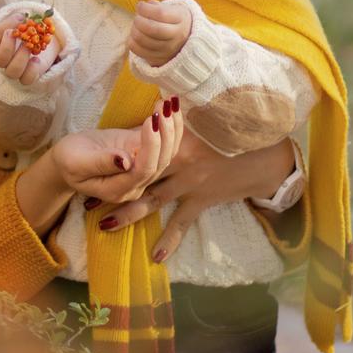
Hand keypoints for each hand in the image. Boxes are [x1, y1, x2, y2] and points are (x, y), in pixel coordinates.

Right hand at [0, 11, 60, 84]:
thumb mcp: (27, 18)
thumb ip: (23, 18)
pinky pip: (25, 80)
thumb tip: (22, 18)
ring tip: (30, 47)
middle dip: (8, 48)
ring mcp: (13, 68)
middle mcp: (3, 56)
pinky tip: (37, 60)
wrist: (42, 39)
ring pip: (12, 72)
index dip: (7, 25)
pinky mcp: (26, 76)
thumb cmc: (30, 26)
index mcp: (0, 38)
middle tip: (20, 37)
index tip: (20, 18)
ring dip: (21, 58)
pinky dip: (32, 71)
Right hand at [49, 101, 183, 203]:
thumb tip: (125, 161)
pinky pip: (164, 144)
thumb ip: (100, 163)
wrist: (69, 158)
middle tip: (164, 107)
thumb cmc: (68, 160)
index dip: (151, 146)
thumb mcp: (76, 162)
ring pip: (168, 153)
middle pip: (160, 162)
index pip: (143, 170)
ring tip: (171, 102)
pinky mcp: (144, 155)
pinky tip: (170, 106)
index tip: (150, 121)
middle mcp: (135, 184)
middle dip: (166, 133)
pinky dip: (170, 126)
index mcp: (117, 189)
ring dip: (173, 128)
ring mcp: (142, 171)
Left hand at [92, 131, 295, 262]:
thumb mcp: (206, 113)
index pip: (141, 142)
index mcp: (175, 137)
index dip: (118, 150)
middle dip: (113, 186)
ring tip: (105, 225)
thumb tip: (163, 95)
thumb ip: (180, 111)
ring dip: (129, 213)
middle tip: (87, 198)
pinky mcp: (202, 199)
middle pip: (138, 175)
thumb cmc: (235, 127)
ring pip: (152, 200)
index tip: (93, 155)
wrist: (265, 154)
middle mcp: (177, 161)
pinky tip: (156, 257)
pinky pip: (182, 223)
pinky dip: (170, 239)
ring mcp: (189, 183)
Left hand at [128, 0, 191, 66]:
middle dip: (139, 21)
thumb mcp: (170, 8)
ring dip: (134, 30)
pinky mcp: (158, 59)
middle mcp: (177, 36)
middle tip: (137, 17)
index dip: (145, 8)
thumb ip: (156, 6)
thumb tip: (142, 8)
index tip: (140, 6)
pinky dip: (132, 41)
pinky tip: (135, 36)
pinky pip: (138, 50)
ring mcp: (168, 50)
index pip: (160, 13)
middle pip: (152, 29)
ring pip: (143, 40)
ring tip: (136, 26)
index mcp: (181, 19)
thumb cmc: (172, 19)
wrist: (183, 38)